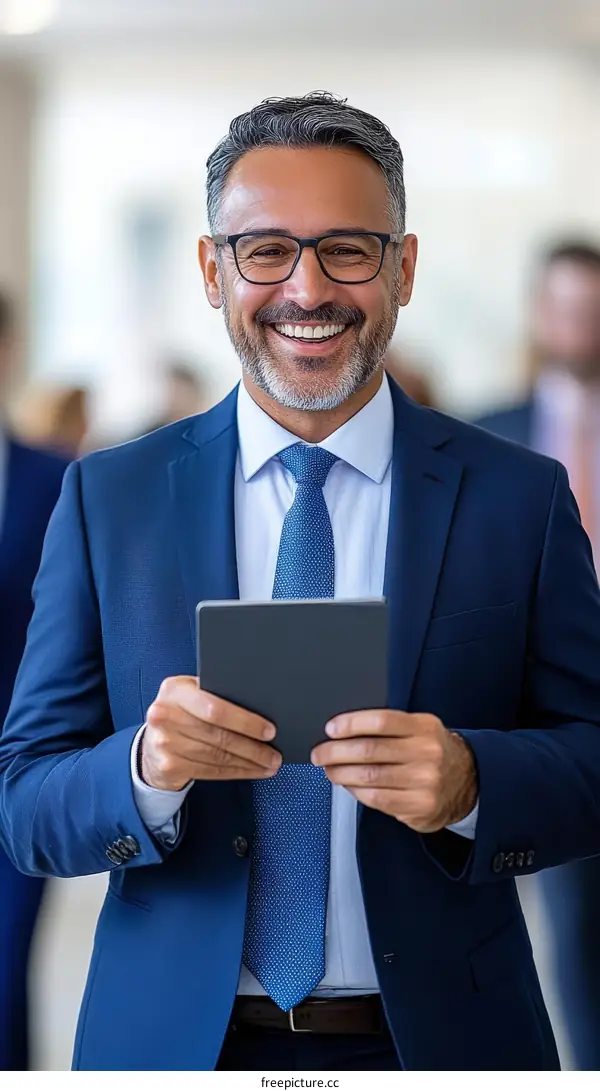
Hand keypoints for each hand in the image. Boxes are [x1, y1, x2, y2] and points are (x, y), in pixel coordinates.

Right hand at [140, 676, 281, 790]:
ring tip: (269, 764)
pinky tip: (251, 771)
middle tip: (274, 753)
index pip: (215, 708)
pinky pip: (211, 771)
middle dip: (253, 747)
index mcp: (175, 690)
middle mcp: (165, 715)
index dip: (245, 721)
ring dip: (249, 763)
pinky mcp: (169, 766)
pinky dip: (236, 772)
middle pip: (219, 735)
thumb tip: (259, 706)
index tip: (269, 730)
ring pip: (218, 756)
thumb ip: (215, 694)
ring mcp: (165, 743)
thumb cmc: (180, 713)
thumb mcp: (191, 694)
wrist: (151, 742)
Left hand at [311, 711, 477, 832]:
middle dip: (337, 752)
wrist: (467, 782)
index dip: (352, 724)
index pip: (382, 721)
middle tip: (320, 753)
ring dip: (342, 774)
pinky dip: (356, 791)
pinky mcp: (420, 807)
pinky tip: (348, 785)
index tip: (331, 729)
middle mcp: (427, 753)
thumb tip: (343, 731)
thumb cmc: (432, 752)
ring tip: (329, 770)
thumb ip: (389, 728)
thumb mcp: (419, 729)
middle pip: (371, 750)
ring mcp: (425, 782)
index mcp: (424, 727)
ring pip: (370, 777)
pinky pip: (377, 799)